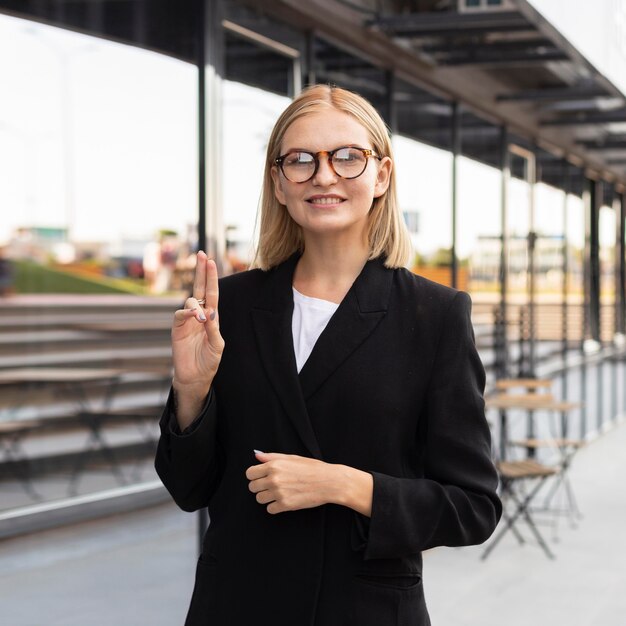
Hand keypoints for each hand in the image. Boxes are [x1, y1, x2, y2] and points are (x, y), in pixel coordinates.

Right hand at [171, 251, 224, 424]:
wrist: (195, 376)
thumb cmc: (208, 360)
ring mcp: (187, 320)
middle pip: (199, 288)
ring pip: (190, 301)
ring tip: (202, 319)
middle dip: (200, 272)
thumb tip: (210, 313)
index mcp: (211, 317)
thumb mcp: (217, 345)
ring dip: (196, 306)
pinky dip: (186, 313)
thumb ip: (213, 329)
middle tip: (202, 255)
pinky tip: (193, 316)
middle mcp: (199, 315)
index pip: (212, 293)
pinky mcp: (177, 329)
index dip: (211, 277)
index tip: (211, 260)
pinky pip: (179, 315)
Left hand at [246, 452, 339, 513]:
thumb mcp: (292, 457)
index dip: (255, 475)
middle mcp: (274, 479)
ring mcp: (279, 493)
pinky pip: (269, 509)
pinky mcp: (285, 505)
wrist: (328, 482)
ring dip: (266, 497)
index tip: (261, 477)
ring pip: (259, 499)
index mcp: (274, 465)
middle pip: (252, 487)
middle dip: (260, 487)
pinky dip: (275, 507)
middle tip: (271, 486)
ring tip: (278, 493)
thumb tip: (257, 455)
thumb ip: (272, 457)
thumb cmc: (312, 468)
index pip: (250, 473)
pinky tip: (284, 500)